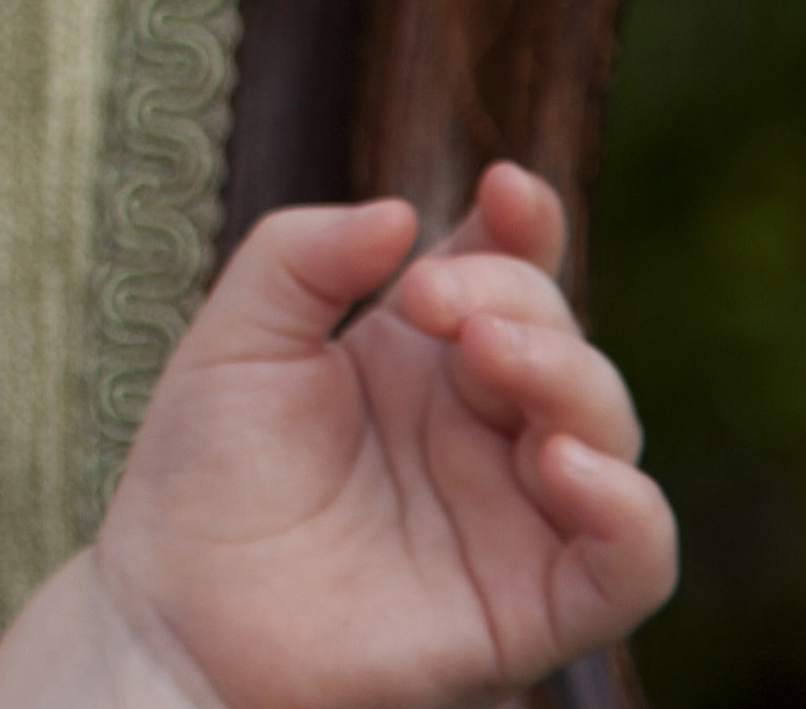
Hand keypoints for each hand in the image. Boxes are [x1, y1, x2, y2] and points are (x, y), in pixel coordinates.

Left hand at [86, 163, 675, 708]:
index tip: (504, 188)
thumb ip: (303, 253)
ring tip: (488, 353)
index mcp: (421, 359)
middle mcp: (480, 430)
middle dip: (514, 300)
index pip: (510, 274)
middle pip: (558, 340)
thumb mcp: (237, 338)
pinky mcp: (532, 607)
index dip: (525, 227)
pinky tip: (564, 462)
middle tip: (431, 301)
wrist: (173, 617)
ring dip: (569, 377)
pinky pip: (632, 562)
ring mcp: (513, 516)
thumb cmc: (201, 480)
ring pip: (608, 432)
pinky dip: (627, 508)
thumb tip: (402, 210)